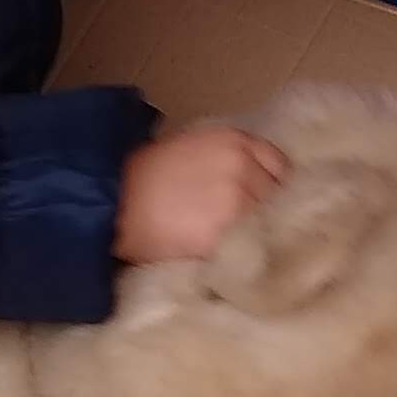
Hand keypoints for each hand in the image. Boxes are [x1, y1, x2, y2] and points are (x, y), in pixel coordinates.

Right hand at [117, 124, 286, 266]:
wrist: (115, 201)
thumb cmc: (147, 175)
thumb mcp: (194, 147)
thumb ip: (232, 159)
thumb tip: (258, 182)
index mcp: (236, 141)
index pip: (281, 168)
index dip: (272, 186)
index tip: (263, 201)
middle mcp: (242, 167)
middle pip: (276, 198)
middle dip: (265, 211)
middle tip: (246, 225)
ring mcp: (236, 202)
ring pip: (264, 226)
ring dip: (255, 235)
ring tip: (235, 242)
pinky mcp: (223, 235)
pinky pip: (245, 248)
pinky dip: (240, 254)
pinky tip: (224, 255)